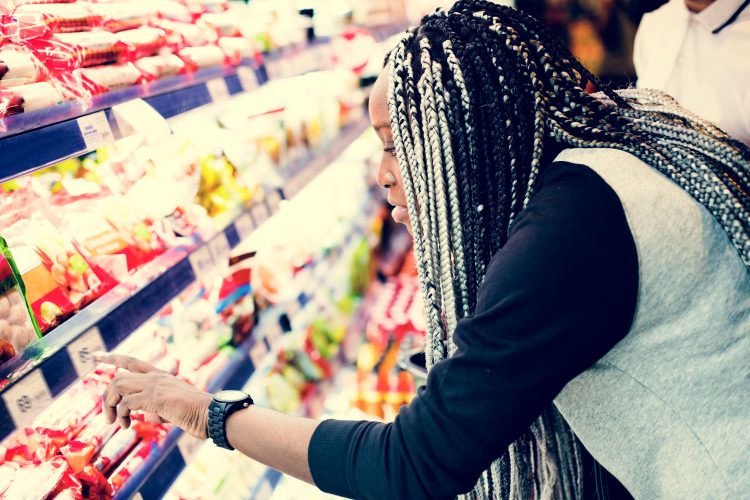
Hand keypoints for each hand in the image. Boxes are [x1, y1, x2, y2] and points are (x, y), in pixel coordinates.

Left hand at [96, 353, 212, 438]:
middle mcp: (155, 376)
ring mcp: (155, 384)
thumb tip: (141, 414)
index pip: (131, 361)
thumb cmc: (194, 413)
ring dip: (110, 406)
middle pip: (119, 377)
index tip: (95, 357)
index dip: (112, 358)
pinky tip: (127, 425)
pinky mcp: (155, 396)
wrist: (209, 414)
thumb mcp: (170, 407)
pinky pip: (126, 403)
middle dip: (106, 396)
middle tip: (108, 416)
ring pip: (118, 386)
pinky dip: (122, 415)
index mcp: (160, 375)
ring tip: (114, 422)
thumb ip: (153, 407)